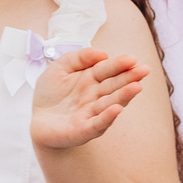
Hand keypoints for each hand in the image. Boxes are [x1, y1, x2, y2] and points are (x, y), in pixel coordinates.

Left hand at [30, 46, 149, 150]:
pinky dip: (107, 117)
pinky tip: (116, 109)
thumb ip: (77, 58)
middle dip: (129, 78)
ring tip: (136, 87)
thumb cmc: (51, 94)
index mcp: (91, 80)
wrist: (38, 120)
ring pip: (110, 103)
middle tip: (144, 70)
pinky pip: (97, 123)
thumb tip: (102, 53)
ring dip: (124, 96)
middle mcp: (96, 96)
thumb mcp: (59, 69)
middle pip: (114, 85)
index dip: (119, 64)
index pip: (107, 70)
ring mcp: (92, 113)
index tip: (132, 59)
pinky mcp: (84, 129)